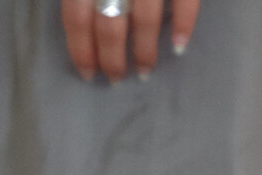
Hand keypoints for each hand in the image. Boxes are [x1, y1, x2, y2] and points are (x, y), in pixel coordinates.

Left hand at [61, 0, 201, 83]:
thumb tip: (83, 24)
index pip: (76, 16)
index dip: (81, 49)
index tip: (88, 74)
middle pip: (109, 25)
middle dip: (112, 59)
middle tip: (116, 79)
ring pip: (145, 19)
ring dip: (144, 51)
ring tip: (145, 73)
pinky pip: (185, 0)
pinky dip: (183, 25)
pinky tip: (179, 47)